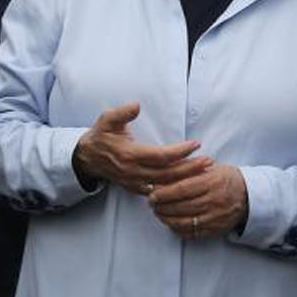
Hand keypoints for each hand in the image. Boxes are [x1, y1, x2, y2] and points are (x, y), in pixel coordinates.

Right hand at [72, 102, 212, 195]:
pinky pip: (159, 191)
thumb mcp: (107, 119)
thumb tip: (137, 105)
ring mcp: (135, 182)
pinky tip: (189, 182)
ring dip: (186, 179)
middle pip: (167, 174)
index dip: (180, 151)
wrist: (87, 158)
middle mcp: (134, 172)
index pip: (161, 156)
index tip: (196, 144)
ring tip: (205, 171)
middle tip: (209, 161)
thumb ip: (122, 113)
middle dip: (190, 169)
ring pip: (165, 185)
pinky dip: (175, 188)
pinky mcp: (136, 188)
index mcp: (130, 155)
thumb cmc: (101, 136)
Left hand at [149, 163, 247, 240]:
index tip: (152, 193)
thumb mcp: (212, 168)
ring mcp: (215, 217)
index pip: (183, 189)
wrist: (248, 196)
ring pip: (184, 222)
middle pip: (181, 206)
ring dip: (167, 218)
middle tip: (151, 203)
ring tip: (158, 213)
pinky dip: (178, 229)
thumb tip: (165, 172)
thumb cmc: (226, 179)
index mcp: (212, 182)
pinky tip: (171, 223)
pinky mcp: (214, 230)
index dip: (165, 193)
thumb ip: (190, 169)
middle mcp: (214, 200)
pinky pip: (192, 233)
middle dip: (162, 206)